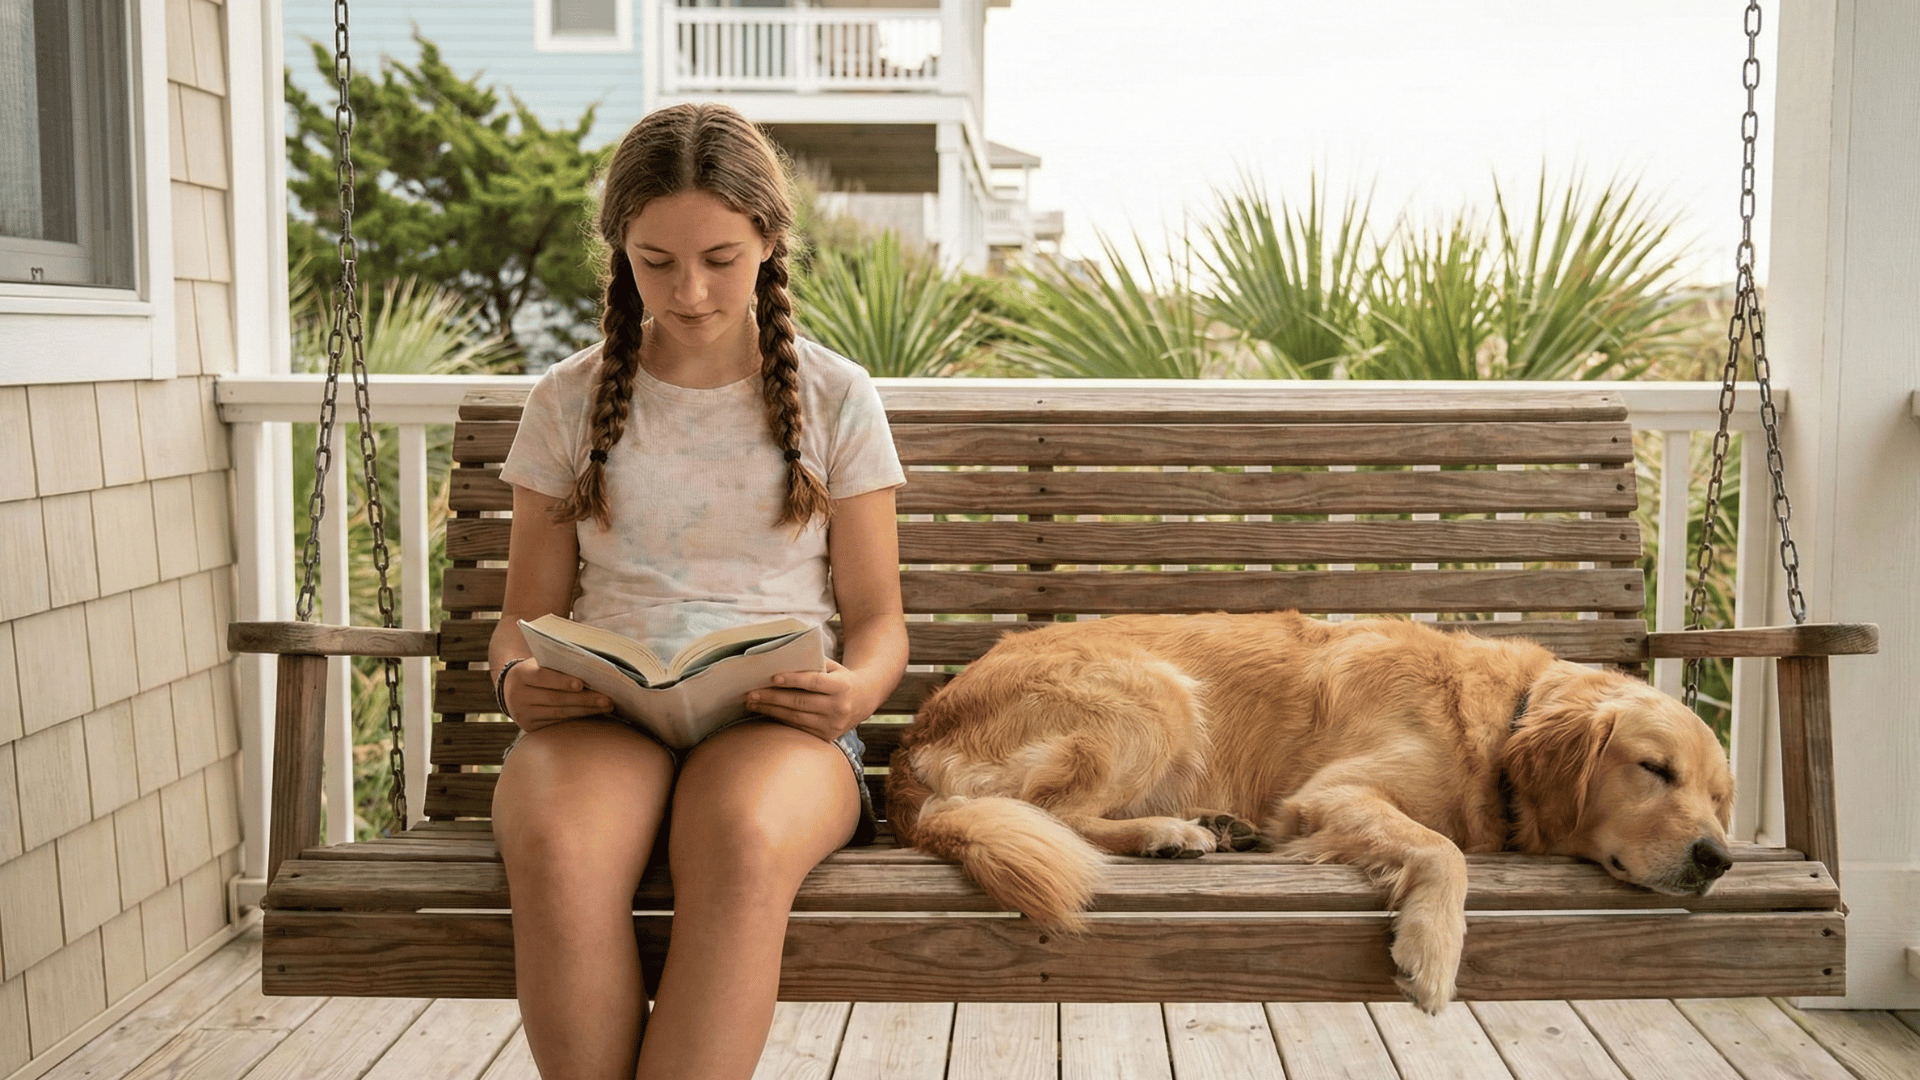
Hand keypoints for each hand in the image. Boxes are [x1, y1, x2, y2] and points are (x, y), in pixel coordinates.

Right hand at [502, 658, 613, 732]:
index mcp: (520, 674)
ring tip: (606, 707)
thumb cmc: (536, 671)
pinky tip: (593, 715)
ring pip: (558, 714)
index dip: (562, 680)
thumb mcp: (540, 663)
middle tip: (607, 699)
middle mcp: (517, 696)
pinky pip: (556, 724)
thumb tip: (592, 665)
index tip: (582, 683)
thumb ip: (558, 664)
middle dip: (583, 699)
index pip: (542, 676)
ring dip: (585, 711)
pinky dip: (577, 719)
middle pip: (555, 698)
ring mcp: (522, 714)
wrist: (512, 690)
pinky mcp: (529, 727)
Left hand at [744, 659, 874, 741]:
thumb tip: (782, 659)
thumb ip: (813, 663)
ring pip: (796, 718)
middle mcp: (839, 708)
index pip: (814, 682)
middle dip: (773, 698)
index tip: (772, 677)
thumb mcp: (834, 667)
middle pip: (800, 702)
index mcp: (843, 686)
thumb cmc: (842, 678)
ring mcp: (833, 725)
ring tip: (753, 704)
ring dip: (771, 711)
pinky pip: (799, 729)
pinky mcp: (827, 737)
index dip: (792, 680)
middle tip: (751, 693)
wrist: (865, 699)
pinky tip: (767, 713)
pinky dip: (781, 720)